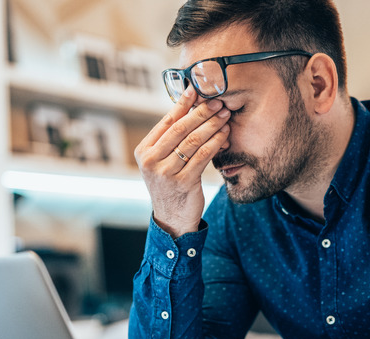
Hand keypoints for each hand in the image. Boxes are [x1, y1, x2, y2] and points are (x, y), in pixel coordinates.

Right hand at [134, 86, 230, 237]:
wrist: (172, 218)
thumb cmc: (171, 184)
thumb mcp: (163, 161)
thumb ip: (171, 139)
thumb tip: (190, 106)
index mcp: (144, 151)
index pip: (166, 121)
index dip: (182, 103)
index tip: (196, 89)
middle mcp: (151, 161)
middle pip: (180, 129)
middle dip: (201, 112)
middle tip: (217, 101)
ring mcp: (165, 172)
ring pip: (193, 141)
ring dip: (212, 125)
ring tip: (224, 115)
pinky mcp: (183, 182)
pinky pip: (203, 156)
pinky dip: (215, 142)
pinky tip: (225, 135)